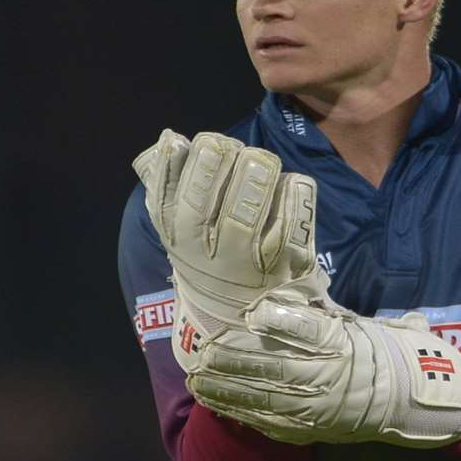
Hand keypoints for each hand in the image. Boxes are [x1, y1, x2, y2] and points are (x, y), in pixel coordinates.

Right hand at [134, 131, 334, 371]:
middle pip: (203, 204)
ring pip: (246, 214)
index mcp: (177, 238)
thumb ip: (169, 184)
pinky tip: (293, 181)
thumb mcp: (180, 230)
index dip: (180, 162)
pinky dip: (293, 196)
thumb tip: (169, 138)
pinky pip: (290, 225)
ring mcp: (247, 262)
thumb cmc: (209, 259)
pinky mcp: (286, 265)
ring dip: (254, 176)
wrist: (242, 322)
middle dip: (216, 164)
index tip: (192, 140)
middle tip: (230, 145)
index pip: (167, 196)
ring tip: (260, 160)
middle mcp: (207, 253)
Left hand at [184, 291, 460, 448]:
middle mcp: (329, 377)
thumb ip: (306, 318)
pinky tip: (221, 408)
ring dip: (227, 393)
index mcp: (341, 345)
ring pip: (266, 400)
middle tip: (201, 356)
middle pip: (273, 369)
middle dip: (232, 363)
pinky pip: (273, 423)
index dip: (273, 323)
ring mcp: (319, 408)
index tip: (245, 316)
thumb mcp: (350, 324)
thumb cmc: (376, 353)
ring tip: (198, 384)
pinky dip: (244, 415)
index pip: (304, 331)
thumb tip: (261, 311)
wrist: (406, 400)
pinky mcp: (313, 429)